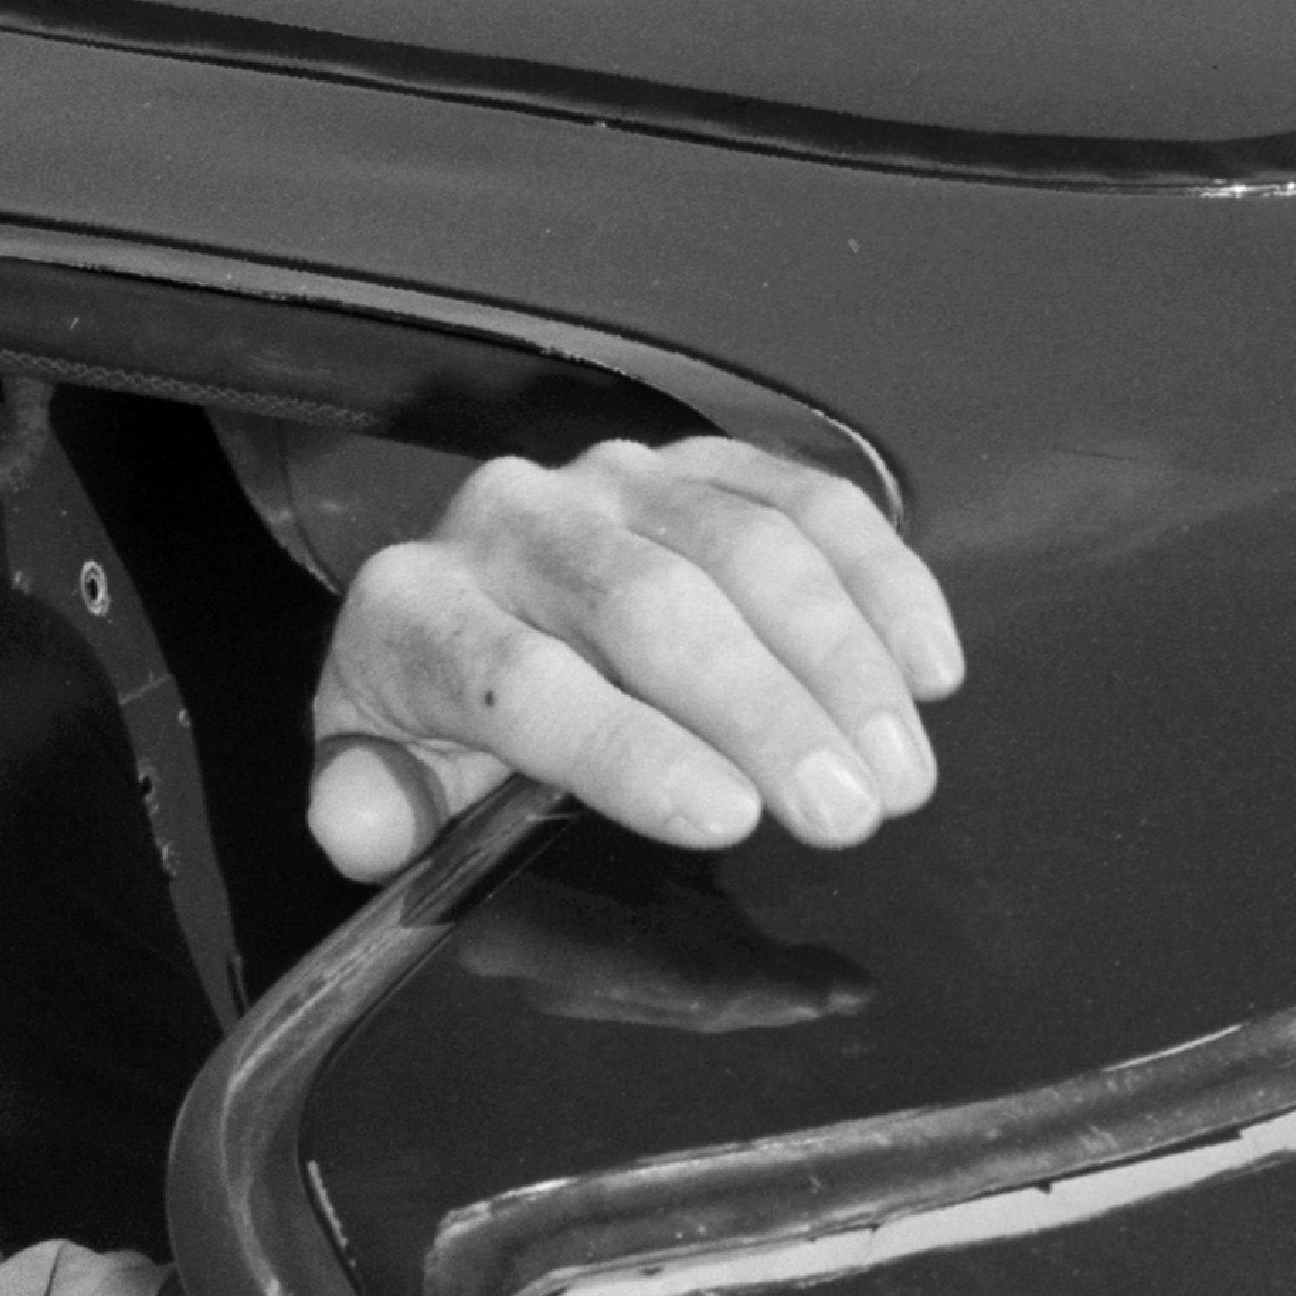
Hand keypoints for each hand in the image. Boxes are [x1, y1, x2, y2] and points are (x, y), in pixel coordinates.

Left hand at [306, 436, 966, 878]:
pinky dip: (882, 581)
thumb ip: (367, 807)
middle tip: (847, 809)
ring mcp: (618, 481)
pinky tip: (931, 668)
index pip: (523, 677)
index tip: (725, 818)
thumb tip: (364, 832)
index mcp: (417, 609)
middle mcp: (513, 519)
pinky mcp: (704, 464)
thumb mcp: (379, 776)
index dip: (628, 749)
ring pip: (748, 548)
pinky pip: (809, 501)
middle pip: (656, 606)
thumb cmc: (434, 722)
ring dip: (844, 661)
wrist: (460, 607)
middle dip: (765, 712)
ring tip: (901, 769)